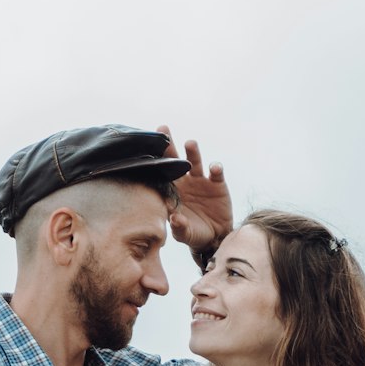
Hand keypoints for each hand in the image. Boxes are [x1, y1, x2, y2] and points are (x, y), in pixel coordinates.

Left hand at [157, 125, 232, 252]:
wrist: (214, 236)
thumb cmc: (193, 233)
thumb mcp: (184, 234)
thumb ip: (179, 227)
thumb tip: (174, 218)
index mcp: (172, 191)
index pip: (160, 174)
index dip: (154, 162)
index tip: (147, 150)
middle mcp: (184, 182)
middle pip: (175, 161)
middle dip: (168, 145)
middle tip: (162, 129)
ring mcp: (201, 181)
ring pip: (195, 162)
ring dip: (193, 152)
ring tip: (190, 143)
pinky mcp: (217, 184)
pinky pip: (216, 173)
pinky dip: (216, 168)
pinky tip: (214, 167)